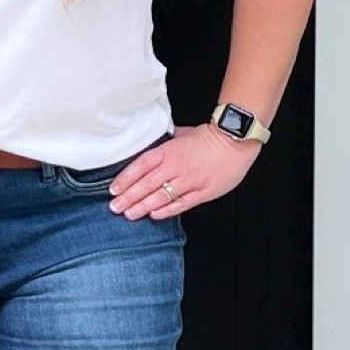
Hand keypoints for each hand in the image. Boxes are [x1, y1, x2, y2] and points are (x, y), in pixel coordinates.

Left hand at [107, 123, 259, 220]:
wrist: (236, 141)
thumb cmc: (209, 137)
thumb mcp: (182, 134)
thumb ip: (165, 143)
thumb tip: (150, 143)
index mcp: (169, 151)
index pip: (141, 166)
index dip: (125, 179)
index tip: (113, 189)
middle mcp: (177, 167)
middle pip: (147, 184)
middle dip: (128, 197)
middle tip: (114, 207)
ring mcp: (190, 181)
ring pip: (161, 197)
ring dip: (142, 207)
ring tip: (129, 214)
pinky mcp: (203, 192)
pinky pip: (181, 203)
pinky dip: (166, 210)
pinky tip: (154, 215)